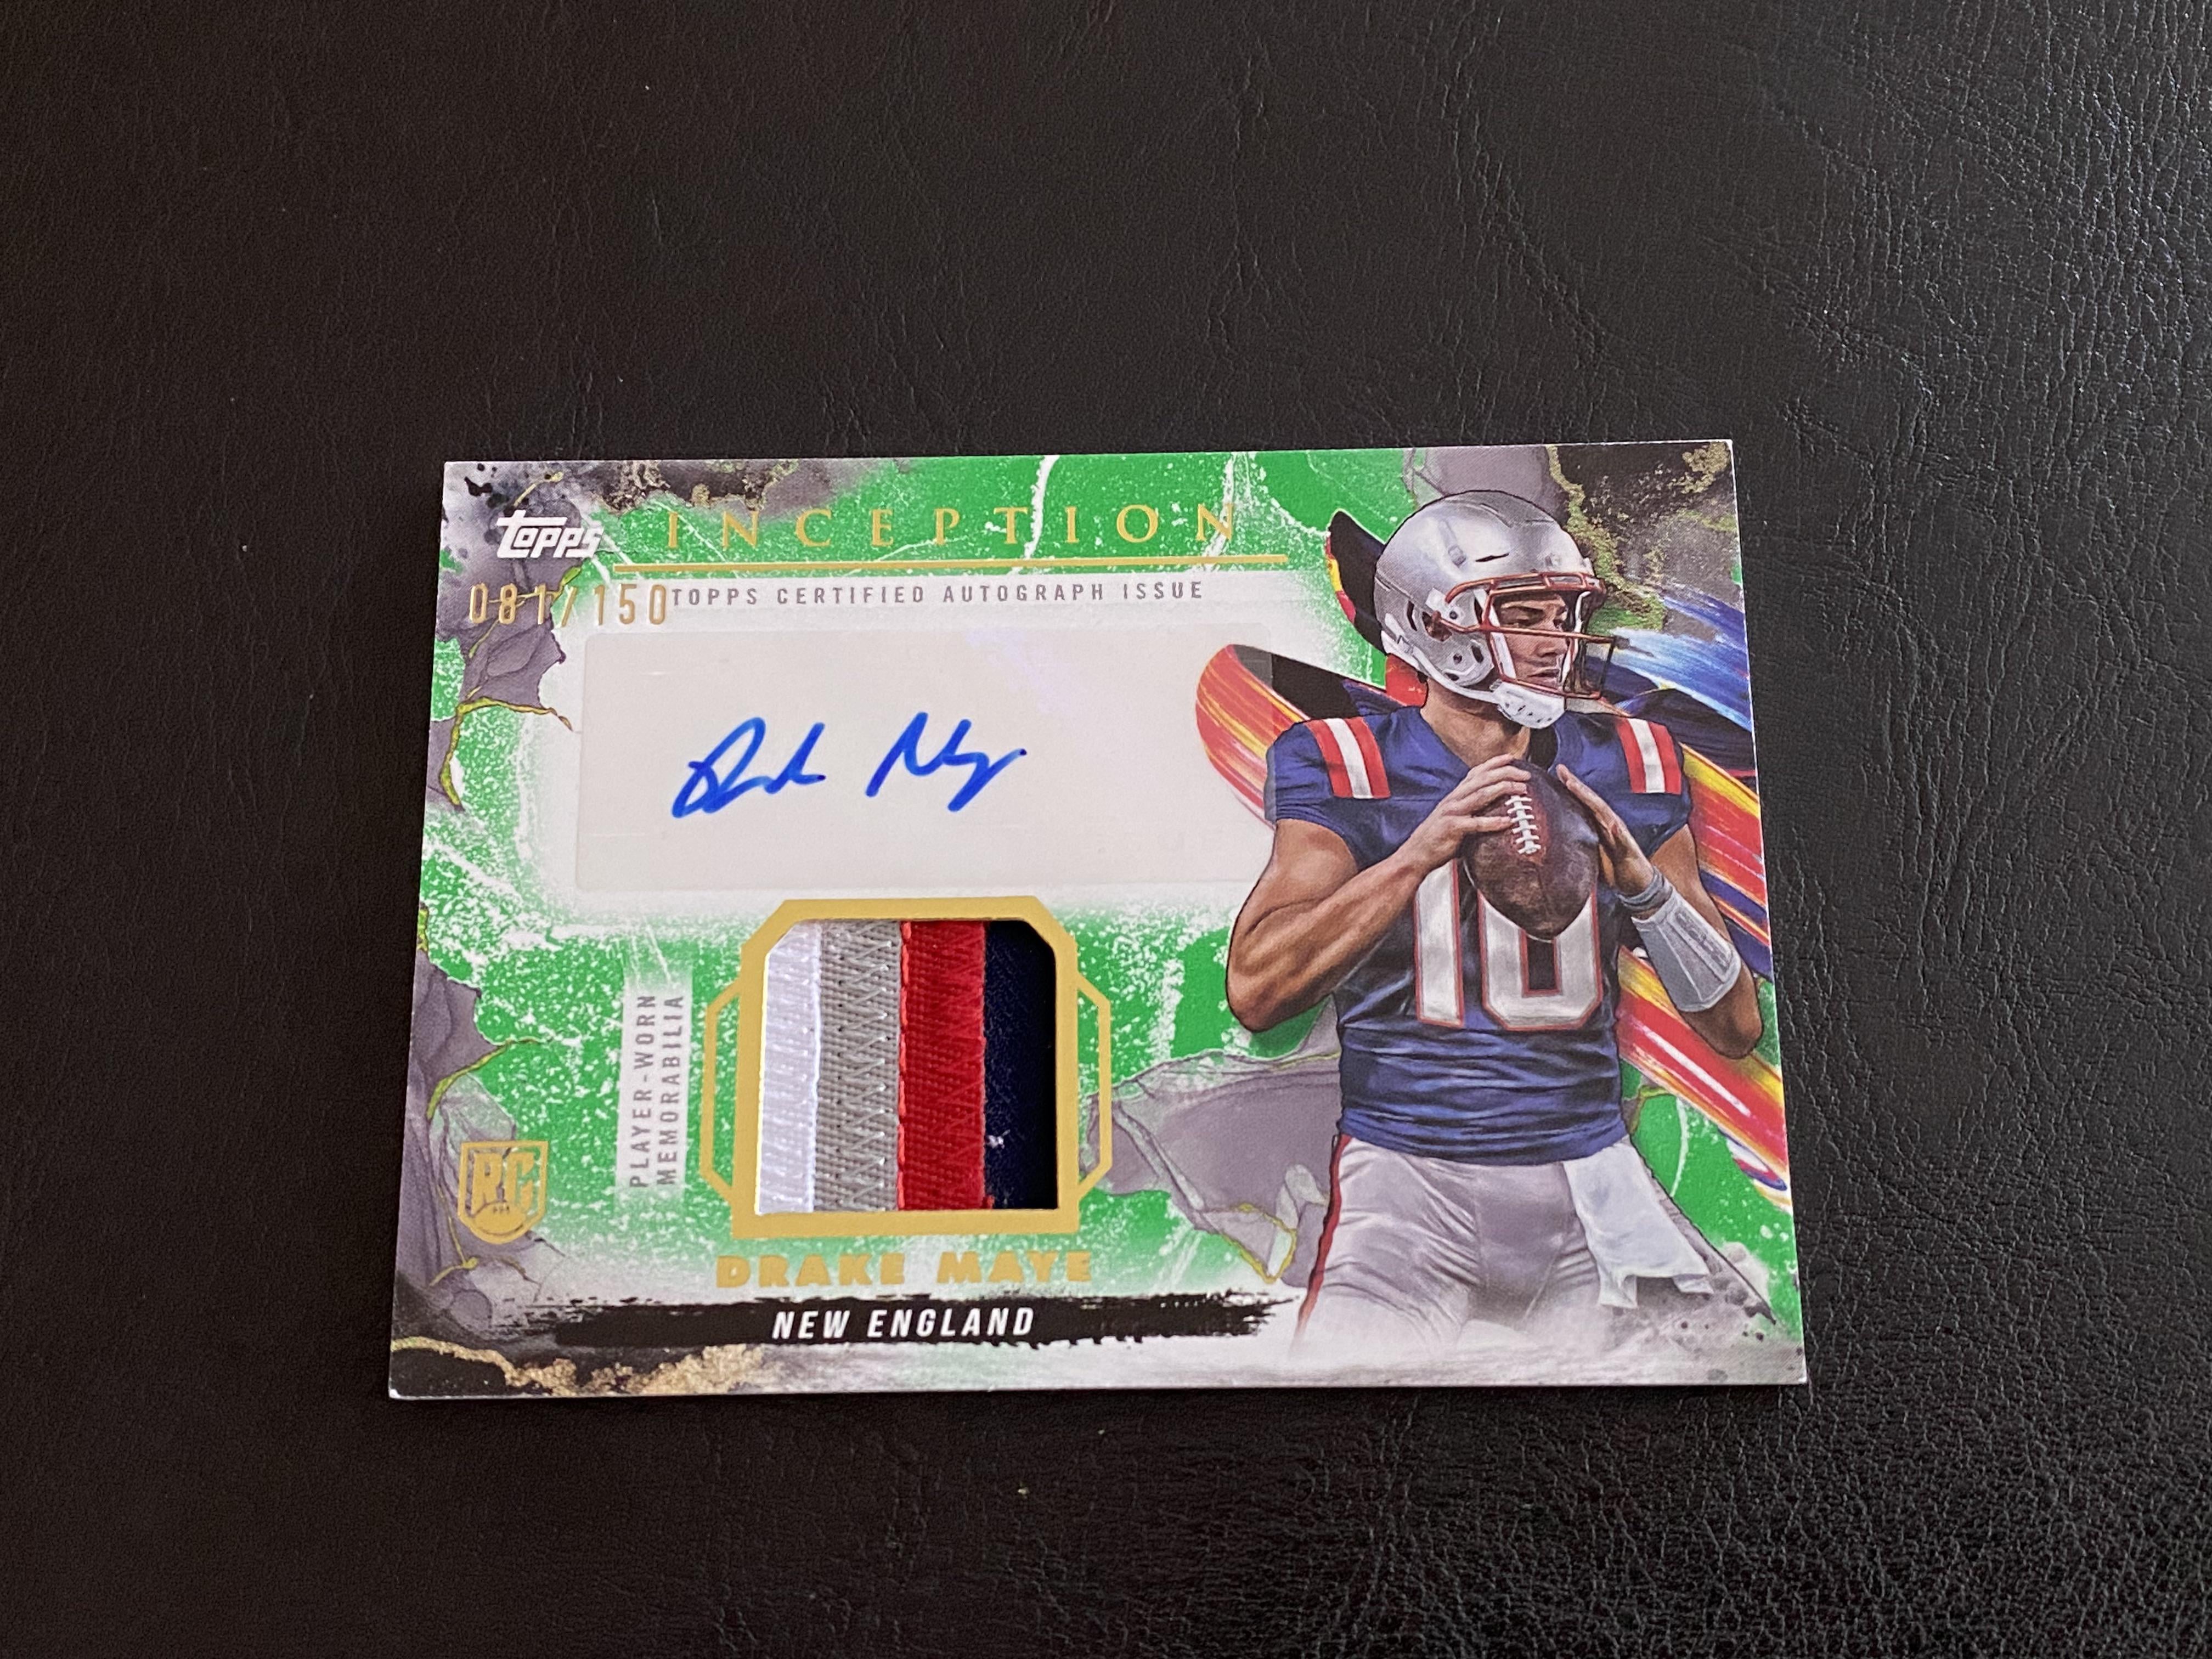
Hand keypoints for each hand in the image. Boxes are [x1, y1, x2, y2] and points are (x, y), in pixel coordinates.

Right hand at [1392, 755, 1531, 875]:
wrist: (1416, 854)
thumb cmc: (1438, 838)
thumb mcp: (1455, 817)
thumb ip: (1470, 810)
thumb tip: (1494, 810)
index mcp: (1455, 795)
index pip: (1476, 772)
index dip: (1493, 763)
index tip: (1511, 757)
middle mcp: (1454, 799)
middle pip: (1483, 779)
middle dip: (1506, 773)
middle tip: (1526, 774)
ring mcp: (1452, 812)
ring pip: (1481, 795)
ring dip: (1503, 789)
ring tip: (1522, 790)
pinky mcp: (1452, 828)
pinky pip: (1475, 823)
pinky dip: (1493, 822)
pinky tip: (1508, 821)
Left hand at [1554, 765, 1656, 897]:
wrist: (1635, 881)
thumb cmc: (1613, 866)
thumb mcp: (1590, 851)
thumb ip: (1579, 841)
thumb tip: (1556, 837)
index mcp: (1599, 824)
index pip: (1583, 802)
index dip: (1571, 787)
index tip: (1558, 772)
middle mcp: (1609, 824)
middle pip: (1591, 801)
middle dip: (1576, 785)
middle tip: (1562, 770)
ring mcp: (1620, 835)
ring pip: (1604, 814)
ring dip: (1591, 800)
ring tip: (1576, 787)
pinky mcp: (1629, 849)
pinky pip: (1623, 839)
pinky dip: (1618, 831)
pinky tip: (1612, 823)